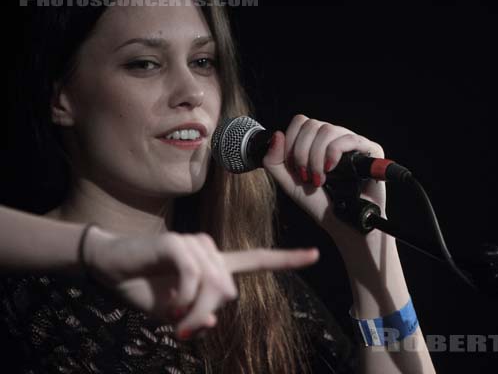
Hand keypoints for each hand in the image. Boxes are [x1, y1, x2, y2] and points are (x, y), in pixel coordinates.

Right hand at [83, 226, 318, 338]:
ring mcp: (195, 244)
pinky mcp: (179, 244)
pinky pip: (194, 280)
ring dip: (191, 311)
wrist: (110, 267)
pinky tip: (166, 300)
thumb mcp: (173, 314)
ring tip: (171, 313)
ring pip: (214, 288)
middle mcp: (210, 250)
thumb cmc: (145, 289)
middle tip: (182, 328)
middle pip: (229, 291)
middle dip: (205, 315)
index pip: (257, 260)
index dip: (287, 260)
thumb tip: (211, 320)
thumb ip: (196, 317)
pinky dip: (181, 299)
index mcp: (215, 264)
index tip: (314, 254)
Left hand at [262, 114, 386, 239]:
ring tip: (319, 178)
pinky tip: (331, 170)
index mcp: (316, 141)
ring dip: (317, 157)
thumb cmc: (318, 203)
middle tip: (306, 176)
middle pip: (311, 125)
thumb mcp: (288, 183)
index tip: (294, 167)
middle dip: (302, 153)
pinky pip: (348, 139)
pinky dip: (334, 153)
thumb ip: (274, 161)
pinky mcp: (370, 149)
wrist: (342, 222)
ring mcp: (352, 141)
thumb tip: (277, 134)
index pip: (300, 122)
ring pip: (327, 130)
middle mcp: (334, 137)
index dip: (291, 142)